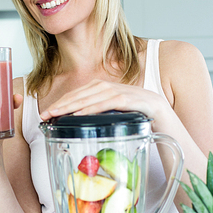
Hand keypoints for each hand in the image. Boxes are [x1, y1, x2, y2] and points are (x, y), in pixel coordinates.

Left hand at [39, 79, 167, 121]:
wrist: (167, 120)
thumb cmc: (141, 121)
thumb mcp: (117, 117)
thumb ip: (101, 116)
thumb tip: (78, 124)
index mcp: (107, 89)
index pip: (80, 93)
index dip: (63, 101)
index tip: (47, 112)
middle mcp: (113, 87)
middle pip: (82, 93)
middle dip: (62, 104)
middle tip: (45, 114)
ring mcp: (124, 92)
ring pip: (92, 96)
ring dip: (73, 105)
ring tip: (56, 114)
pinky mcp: (133, 101)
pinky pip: (108, 103)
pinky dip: (92, 108)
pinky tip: (79, 115)